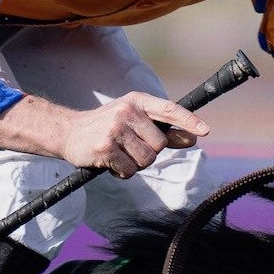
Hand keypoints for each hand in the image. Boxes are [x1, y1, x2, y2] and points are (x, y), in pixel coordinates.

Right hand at [0, 93, 208, 177]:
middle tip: (130, 148)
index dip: (188, 121)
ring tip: (120, 154)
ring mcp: (115, 129)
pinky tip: (110, 162)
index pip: (169, 109)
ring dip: (135, 164)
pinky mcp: (105, 148)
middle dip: (149, 152)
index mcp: (137, 101)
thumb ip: (163, 129)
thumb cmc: (107, 127)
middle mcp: (127, 111)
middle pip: (160, 144)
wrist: (68, 132)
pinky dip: (123, 173)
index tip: (205, 131)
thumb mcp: (135, 121)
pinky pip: (129, 170)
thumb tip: (193, 137)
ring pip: (146, 159)